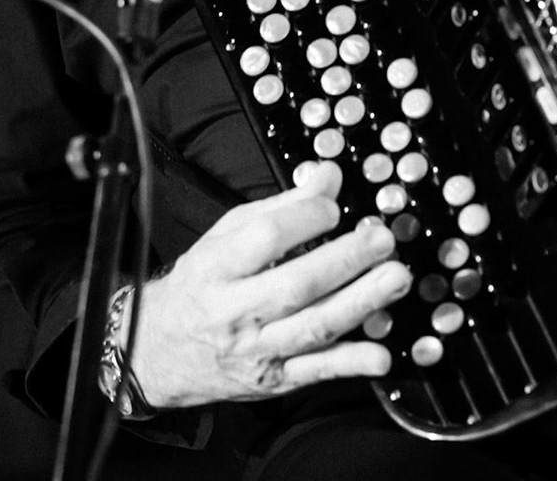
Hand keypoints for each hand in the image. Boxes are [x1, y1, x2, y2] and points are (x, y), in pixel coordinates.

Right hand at [126, 159, 410, 406]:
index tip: (333, 207)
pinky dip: (350, 364)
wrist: (160, 351)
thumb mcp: (226, 236)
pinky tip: (380, 354)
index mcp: (220, 267)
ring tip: (395, 278)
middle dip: (344, 260)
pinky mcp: (274, 380)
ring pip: (313, 327)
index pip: (265, 239)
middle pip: (296, 285)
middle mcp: (237, 311)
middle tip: (381, 238)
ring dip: (360, 303)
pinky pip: (316, 372)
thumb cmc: (203, 284)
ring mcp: (257, 349)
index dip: (305, 219)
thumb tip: (328, 176)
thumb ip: (282, 207)